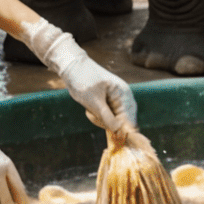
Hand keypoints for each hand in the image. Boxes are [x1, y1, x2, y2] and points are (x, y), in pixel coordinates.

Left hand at [23, 21, 137, 131]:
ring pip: (114, 122)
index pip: (130, 121)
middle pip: (123, 123)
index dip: (122, 132)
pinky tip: (91, 109)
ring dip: (101, 120)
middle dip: (107, 124)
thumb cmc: (83, 81)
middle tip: (93, 115)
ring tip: (90, 110)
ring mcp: (118, 100)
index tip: (110, 136)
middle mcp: (124, 97)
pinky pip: (108, 117)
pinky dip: (99, 117)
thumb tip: (120, 131)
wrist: (73, 67)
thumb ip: (107, 117)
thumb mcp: (93, 101)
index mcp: (124, 94)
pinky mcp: (110, 102)